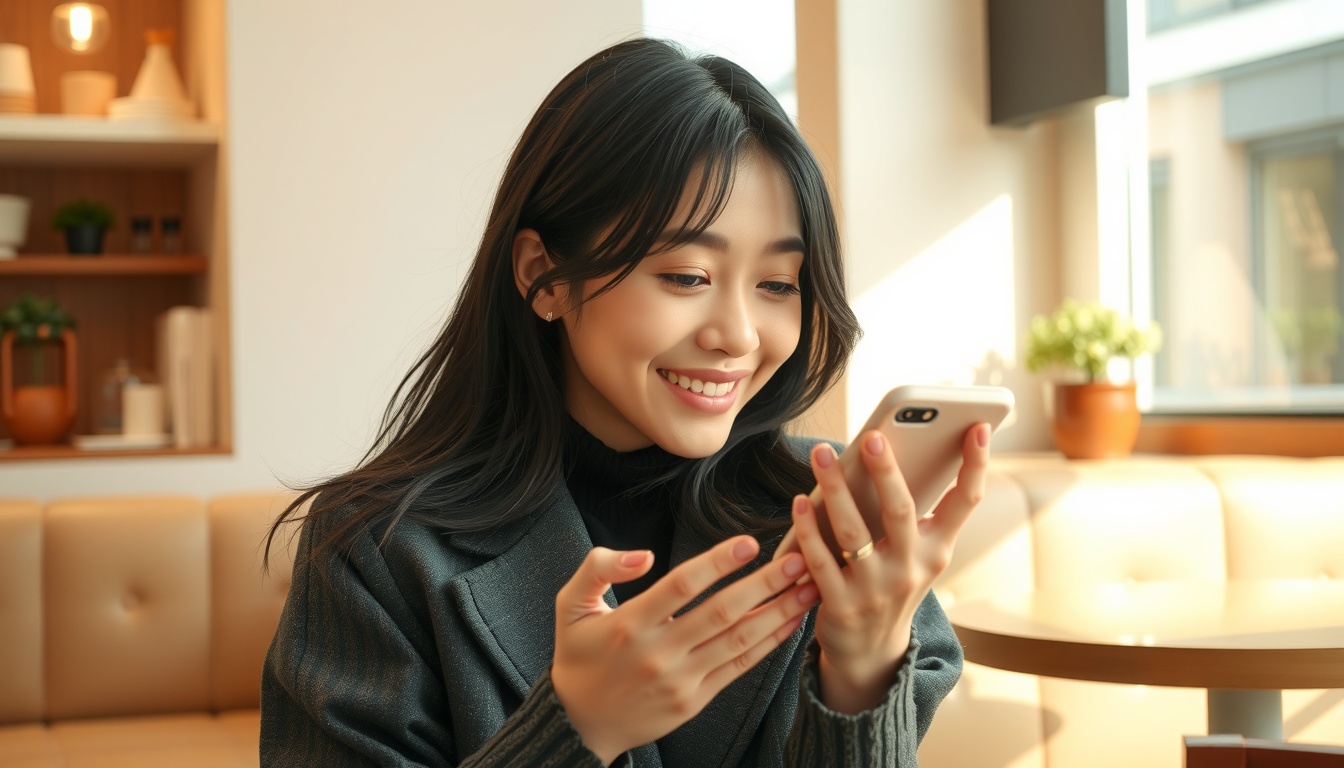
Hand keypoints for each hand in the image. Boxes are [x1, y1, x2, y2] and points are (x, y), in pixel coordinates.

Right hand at [551, 537, 818, 762]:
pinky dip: (768, 644)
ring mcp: (680, 680)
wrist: (581, 722)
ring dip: (778, 613)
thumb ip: (598, 567)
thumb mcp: (570, 604)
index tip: (748, 542)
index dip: (717, 563)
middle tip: (798, 561)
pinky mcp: (695, 700)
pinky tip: (790, 622)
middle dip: (764, 585)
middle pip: (720, 613)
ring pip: (738, 641)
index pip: (681, 587)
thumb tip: (645, 556)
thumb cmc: (579, 655)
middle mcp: (658, 653)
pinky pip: (738, 667)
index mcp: (629, 625)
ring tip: (808, 589)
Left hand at [792, 423, 989, 713]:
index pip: (965, 503)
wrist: (872, 654)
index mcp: (938, 550)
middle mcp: (912, 569)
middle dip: (887, 470)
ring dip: (835, 488)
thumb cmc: (893, 584)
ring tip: (820, 454)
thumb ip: (913, 513)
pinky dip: (808, 529)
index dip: (976, 466)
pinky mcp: (841, 606)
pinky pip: (821, 559)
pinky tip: (798, 503)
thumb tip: (893, 450)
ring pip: (852, 530)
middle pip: (901, 510)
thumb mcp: (917, 556)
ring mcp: (877, 590)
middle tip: (873, 435)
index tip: (980, 427)